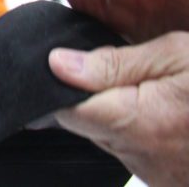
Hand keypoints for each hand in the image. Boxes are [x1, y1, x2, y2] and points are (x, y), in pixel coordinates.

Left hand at [49, 32, 188, 186]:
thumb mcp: (178, 55)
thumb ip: (115, 63)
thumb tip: (57, 64)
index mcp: (139, 123)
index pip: (63, 111)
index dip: (53, 84)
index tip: (58, 60)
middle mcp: (141, 155)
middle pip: (82, 122)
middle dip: (85, 92)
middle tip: (109, 62)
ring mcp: (154, 172)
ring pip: (106, 134)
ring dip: (111, 108)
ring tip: (144, 83)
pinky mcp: (166, 177)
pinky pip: (132, 147)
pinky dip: (135, 124)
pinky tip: (158, 105)